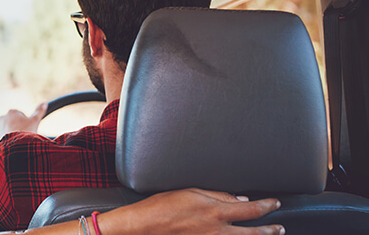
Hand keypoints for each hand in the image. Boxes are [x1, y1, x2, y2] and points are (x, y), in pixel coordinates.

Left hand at [0, 103, 47, 144]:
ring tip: (16, 140)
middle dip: (16, 127)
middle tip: (22, 134)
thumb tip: (44, 103)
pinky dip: (3, 141)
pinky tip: (9, 144)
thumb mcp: (35, 120)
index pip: (19, 115)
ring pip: (4, 129)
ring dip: (9, 133)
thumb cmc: (26, 132)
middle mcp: (2, 118)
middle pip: (11, 122)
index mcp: (11, 112)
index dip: (25, 122)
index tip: (27, 128)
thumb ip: (39, 111)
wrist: (17, 146)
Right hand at [101, 188, 283, 234]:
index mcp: (216, 212)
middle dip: (269, 230)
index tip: (274, 203)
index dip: (267, 206)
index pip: (251, 210)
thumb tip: (239, 200)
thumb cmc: (161, 206)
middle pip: (253, 233)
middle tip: (280, 228)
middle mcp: (217, 231)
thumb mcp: (191, 192)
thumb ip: (218, 196)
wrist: (143, 227)